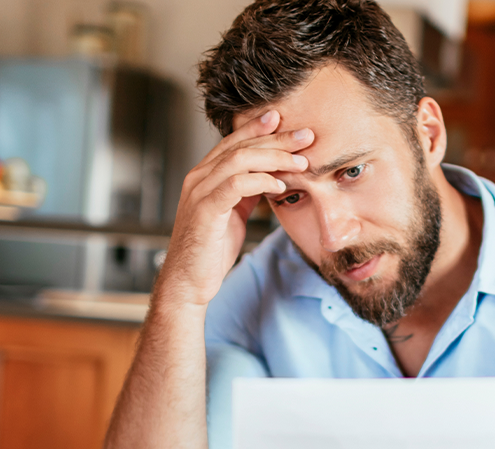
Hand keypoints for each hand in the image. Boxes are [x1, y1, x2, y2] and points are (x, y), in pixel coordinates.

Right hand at [157, 109, 313, 307]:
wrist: (188, 282)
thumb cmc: (210, 250)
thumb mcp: (233, 214)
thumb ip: (246, 193)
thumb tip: (270, 177)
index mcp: (204, 176)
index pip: (232, 142)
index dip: (258, 129)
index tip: (284, 121)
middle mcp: (198, 178)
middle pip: (240, 146)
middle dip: (275, 139)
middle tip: (305, 136)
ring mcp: (200, 192)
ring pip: (239, 160)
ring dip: (274, 158)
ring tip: (300, 163)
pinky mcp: (206, 210)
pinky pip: (236, 184)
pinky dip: (261, 181)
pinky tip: (279, 186)